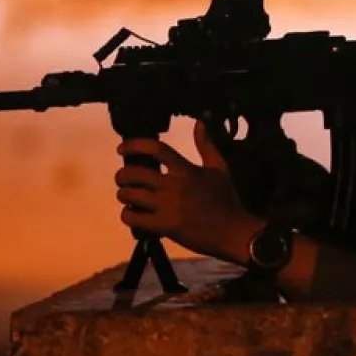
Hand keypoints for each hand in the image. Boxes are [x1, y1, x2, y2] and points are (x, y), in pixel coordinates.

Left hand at [114, 121, 262, 263]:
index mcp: (186, 170)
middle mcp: (174, 185)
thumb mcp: (220, 169)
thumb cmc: (226, 200)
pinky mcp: (164, 226)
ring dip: (123, 195)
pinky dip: (127, 215)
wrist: (233, 232)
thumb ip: (206, 146)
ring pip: (130, 196)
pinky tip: (132, 215)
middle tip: (122, 179)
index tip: (121, 149)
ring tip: (127, 197)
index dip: (135, 145)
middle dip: (122, 175)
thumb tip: (200, 122)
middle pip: (135, 173)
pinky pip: (134, 218)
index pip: (156, 149)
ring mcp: (168, 206)